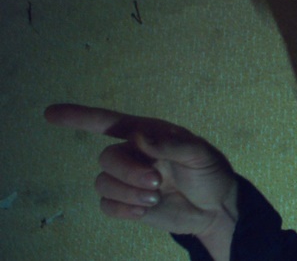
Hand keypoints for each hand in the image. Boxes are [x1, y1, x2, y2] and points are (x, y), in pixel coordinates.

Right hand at [44, 104, 237, 251]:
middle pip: (107, 158)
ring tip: (156, 196)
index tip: (50, 114)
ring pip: (103, 183)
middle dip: (128, 172)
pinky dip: (123, 209)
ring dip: (127, 193)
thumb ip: (172, 145)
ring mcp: (129, 179)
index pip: (109, 122)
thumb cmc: (210, 173)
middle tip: (156, 182)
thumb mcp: (200, 155)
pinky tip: (144, 211)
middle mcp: (134, 154)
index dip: (79, 116)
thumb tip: (139, 137)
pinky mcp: (128, 203)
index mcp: (149, 134)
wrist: (216, 208)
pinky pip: (106, 205)